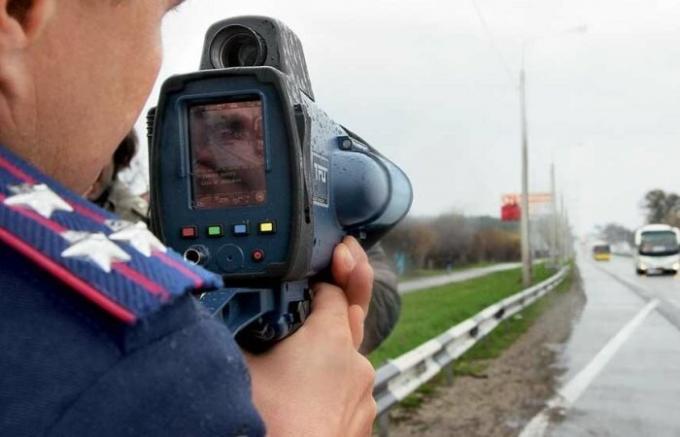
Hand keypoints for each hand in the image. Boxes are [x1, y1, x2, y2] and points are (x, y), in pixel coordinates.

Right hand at [245, 237, 375, 436]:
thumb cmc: (268, 423)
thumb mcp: (239, 367)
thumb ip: (234, 330)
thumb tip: (211, 311)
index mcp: (330, 337)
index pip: (331, 288)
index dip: (317, 277)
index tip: (306, 270)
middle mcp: (355, 361)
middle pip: (349, 315)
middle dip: (336, 297)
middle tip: (331, 273)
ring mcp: (363, 392)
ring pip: (346, 355)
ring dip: (330, 347)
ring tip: (301, 351)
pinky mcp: (361, 418)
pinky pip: (348, 386)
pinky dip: (332, 379)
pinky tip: (307, 388)